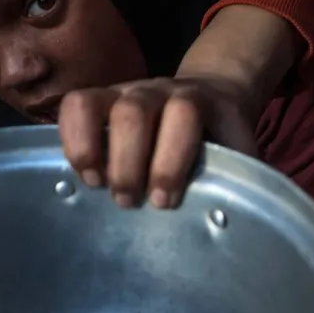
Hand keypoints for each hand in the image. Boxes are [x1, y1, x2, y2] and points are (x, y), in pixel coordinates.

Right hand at [57, 77, 258, 209]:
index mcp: (197, 101)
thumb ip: (243, 176)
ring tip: (96, 185)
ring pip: (94, 102)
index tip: (164, 201)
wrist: (212, 94)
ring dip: (89, 148)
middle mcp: (157, 91)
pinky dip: (68, 137)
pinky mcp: (99, 99)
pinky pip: (73, 104)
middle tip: (129, 202)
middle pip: (133, 112)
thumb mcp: (240, 150)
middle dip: (127, 162)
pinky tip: (79, 172)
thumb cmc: (222, 135)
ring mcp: (123, 91)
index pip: (182, 115)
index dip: (171, 159)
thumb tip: (245, 221)